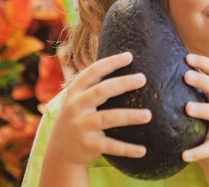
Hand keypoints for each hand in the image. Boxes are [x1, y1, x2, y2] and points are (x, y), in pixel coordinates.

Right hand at [46, 52, 151, 166]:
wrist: (60, 152)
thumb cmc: (78, 117)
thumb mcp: (78, 99)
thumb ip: (95, 84)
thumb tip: (126, 61)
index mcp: (75, 92)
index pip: (92, 72)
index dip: (110, 63)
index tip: (129, 56)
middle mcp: (76, 107)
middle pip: (101, 91)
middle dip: (122, 83)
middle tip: (143, 78)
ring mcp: (82, 126)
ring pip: (108, 118)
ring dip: (129, 116)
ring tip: (148, 115)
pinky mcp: (89, 145)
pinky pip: (111, 146)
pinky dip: (127, 149)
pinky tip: (143, 150)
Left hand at [182, 54, 208, 166]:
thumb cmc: (202, 120)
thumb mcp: (199, 100)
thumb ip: (187, 87)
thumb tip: (160, 62)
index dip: (205, 63)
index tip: (187, 57)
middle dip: (204, 81)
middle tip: (185, 76)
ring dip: (204, 109)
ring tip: (187, 108)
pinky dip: (199, 151)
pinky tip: (184, 154)